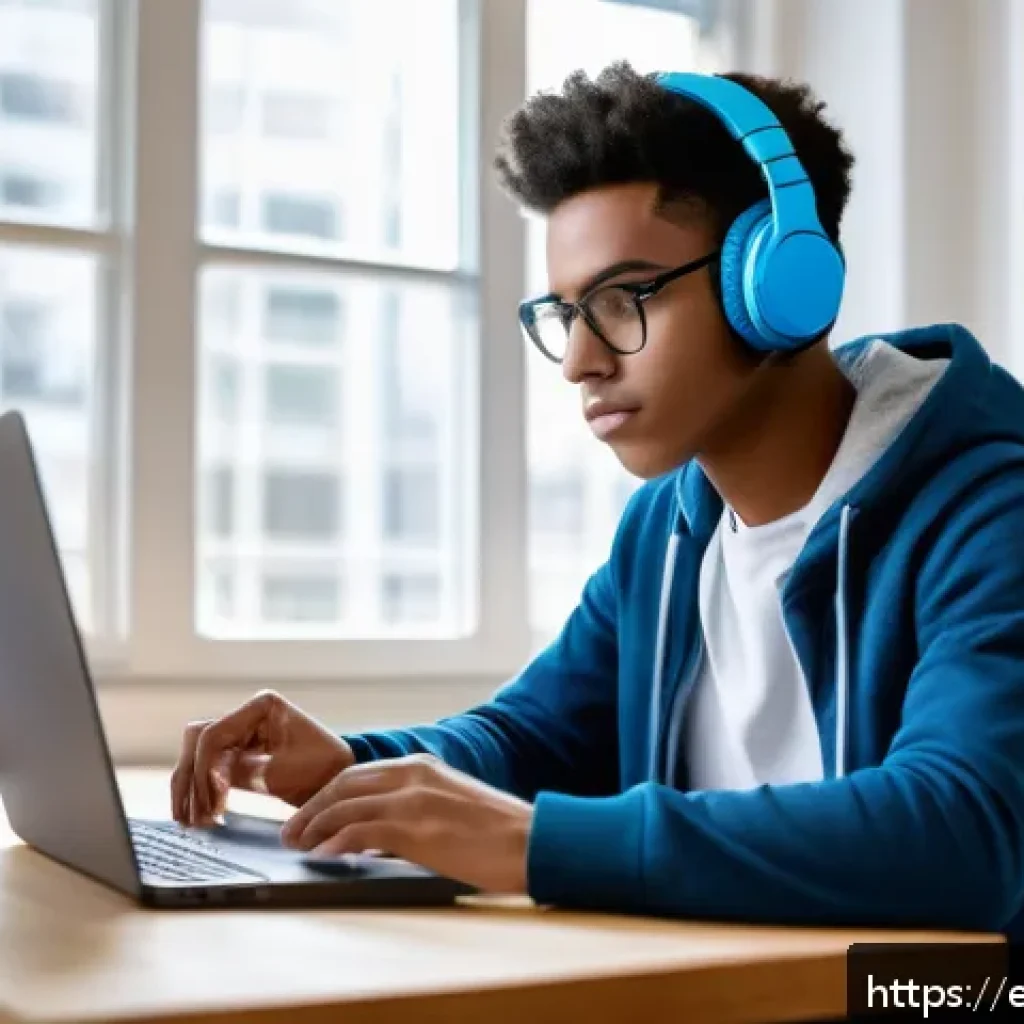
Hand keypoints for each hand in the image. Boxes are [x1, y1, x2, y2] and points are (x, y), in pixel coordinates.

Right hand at [170, 690, 353, 826]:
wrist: (339, 780)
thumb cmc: (322, 769)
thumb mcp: (283, 772)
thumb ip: (242, 772)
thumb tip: (204, 779)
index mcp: (261, 707)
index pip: (214, 734)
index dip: (205, 769)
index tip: (211, 802)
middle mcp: (247, 715)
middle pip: (198, 742)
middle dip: (192, 780)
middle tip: (194, 817)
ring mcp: (241, 734)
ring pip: (198, 756)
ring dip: (190, 789)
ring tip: (191, 823)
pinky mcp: (239, 755)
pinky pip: (208, 770)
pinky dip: (200, 793)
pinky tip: (198, 818)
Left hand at [279, 754, 533, 893]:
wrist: (533, 840)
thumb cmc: (500, 832)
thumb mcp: (452, 807)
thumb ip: (417, 811)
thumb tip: (380, 838)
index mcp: (423, 766)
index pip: (359, 774)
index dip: (327, 795)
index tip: (308, 815)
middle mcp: (413, 775)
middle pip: (343, 785)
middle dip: (312, 808)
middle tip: (292, 833)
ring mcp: (413, 798)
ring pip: (345, 805)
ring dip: (315, 827)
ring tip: (299, 847)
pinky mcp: (415, 827)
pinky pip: (360, 830)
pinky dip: (336, 842)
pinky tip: (325, 857)